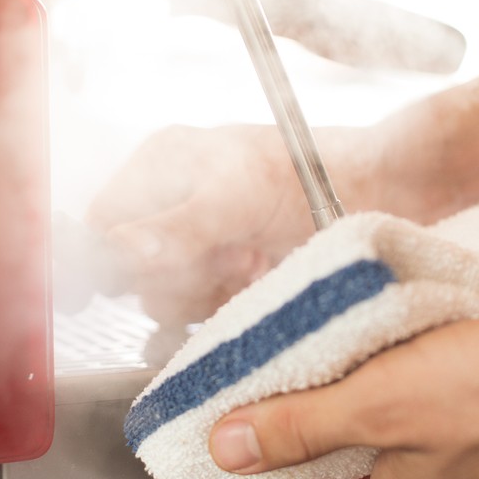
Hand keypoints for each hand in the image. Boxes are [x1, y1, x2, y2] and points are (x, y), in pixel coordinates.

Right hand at [84, 124, 319, 322]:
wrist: (374, 195)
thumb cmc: (305, 175)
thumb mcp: (236, 198)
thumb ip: (176, 228)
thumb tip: (116, 250)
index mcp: (162, 164)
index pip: (103, 221)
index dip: (111, 255)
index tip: (129, 280)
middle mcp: (174, 204)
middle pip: (130, 267)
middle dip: (171, 276)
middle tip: (220, 258)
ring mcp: (201, 245)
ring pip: (163, 296)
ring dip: (201, 293)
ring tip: (245, 266)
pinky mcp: (227, 279)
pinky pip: (196, 315)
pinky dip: (212, 315)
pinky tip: (239, 298)